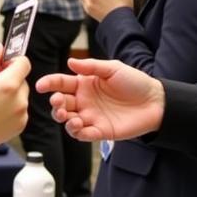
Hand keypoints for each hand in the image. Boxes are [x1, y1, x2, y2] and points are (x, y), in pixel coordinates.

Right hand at [0, 44, 29, 165]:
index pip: (24, 62)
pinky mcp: (19, 126)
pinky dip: (10, 108)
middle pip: (22, 79)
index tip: (1, 65)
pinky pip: (19, 109)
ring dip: (10, 94)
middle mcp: (19, 100)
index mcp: (9, 85)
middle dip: (8, 78)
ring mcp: (21, 114)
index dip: (12, 61)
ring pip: (20, 95)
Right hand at [36, 58, 164, 141]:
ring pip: (68, 121)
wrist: (155, 102)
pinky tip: (78, 125)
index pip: (61, 83)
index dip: (50, 83)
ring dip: (63, 119)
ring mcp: (91, 117)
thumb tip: (70, 62)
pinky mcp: (100, 131)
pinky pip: (83, 134)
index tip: (41, 85)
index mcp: (85, 84)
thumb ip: (91, 66)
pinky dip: (77, 132)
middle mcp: (84, 101)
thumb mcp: (112, 69)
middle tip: (58, 102)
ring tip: (67, 116)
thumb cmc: (135, 82)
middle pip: (61, 104)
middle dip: (55, 104)